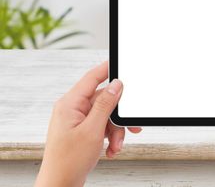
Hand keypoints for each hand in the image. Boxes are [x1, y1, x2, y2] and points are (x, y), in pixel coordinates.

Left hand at [35, 62, 140, 186]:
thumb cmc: (68, 161)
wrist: (60, 184)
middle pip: (104, 100)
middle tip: (129, 127)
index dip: (108, 69)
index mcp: (70, 104)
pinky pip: (103, 126)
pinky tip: (111, 149)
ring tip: (116, 145)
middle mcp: (73, 109)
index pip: (92, 78)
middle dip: (118, 117)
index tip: (122, 64)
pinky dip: (110, 137)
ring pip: (106, 116)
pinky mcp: (83, 131)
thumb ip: (105, 104)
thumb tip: (116, 84)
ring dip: (116, 131)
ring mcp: (77, 120)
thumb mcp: (93, 130)